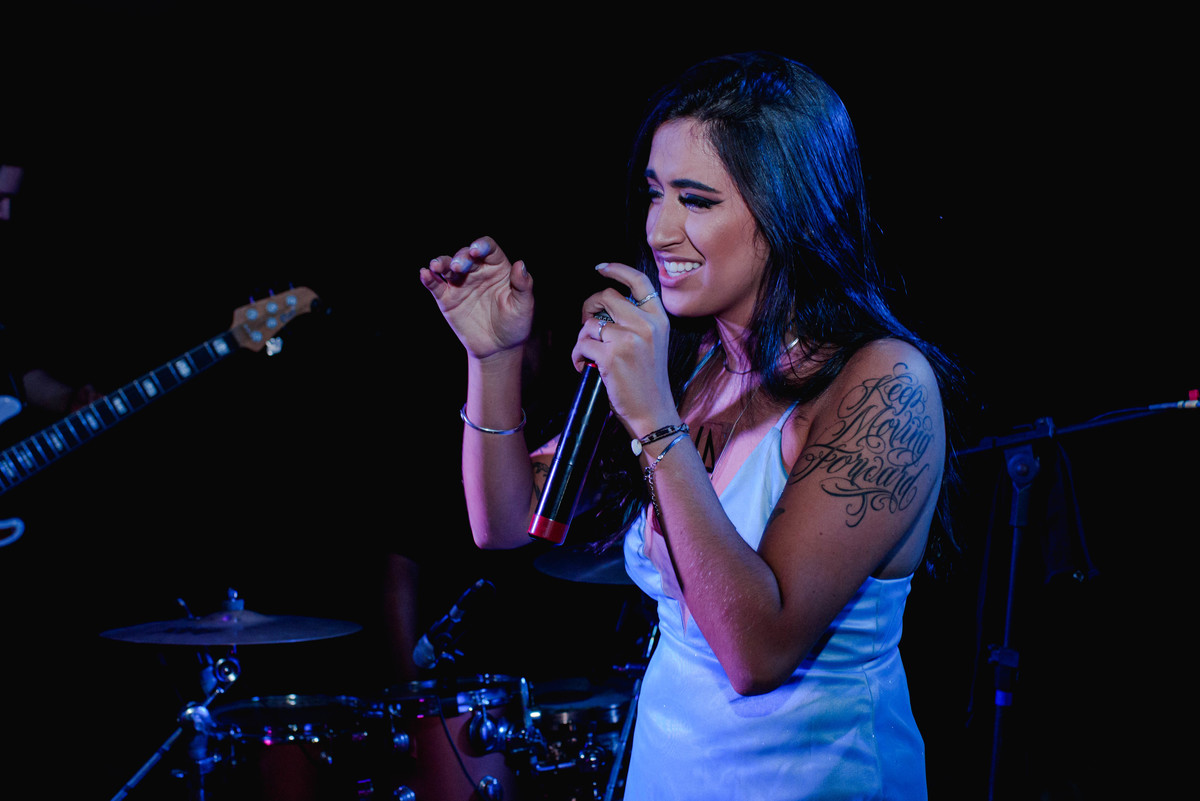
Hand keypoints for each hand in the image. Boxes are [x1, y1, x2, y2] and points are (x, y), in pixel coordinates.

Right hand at [420, 236, 533, 359]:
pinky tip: (424, 274)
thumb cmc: (515, 325)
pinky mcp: (447, 299)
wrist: (498, 348)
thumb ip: (523, 285)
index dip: (481, 245)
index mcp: (497, 268)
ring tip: (436, 266)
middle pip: (465, 255)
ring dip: (441, 263)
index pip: (488, 249)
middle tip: (459, 268)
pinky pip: (435, 285)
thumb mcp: (523, 306)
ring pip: (447, 266)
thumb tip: (520, 264)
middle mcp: (477, 271)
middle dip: (461, 258)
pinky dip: (428, 278)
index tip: (476, 250)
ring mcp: (460, 284)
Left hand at [571, 262, 678, 438]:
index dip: (617, 269)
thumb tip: (605, 306)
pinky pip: (582, 344)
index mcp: (659, 319)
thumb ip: (636, 321)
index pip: (639, 281)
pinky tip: (584, 368)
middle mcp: (646, 325)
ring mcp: (629, 339)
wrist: (653, 413)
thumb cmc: (647, 381)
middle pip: (607, 297)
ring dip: (582, 339)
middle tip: (586, 324)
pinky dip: (577, 356)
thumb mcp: (652, 344)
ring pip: (590, 323)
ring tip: (588, 356)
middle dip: (589, 307)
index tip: (601, 268)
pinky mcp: (611, 356)